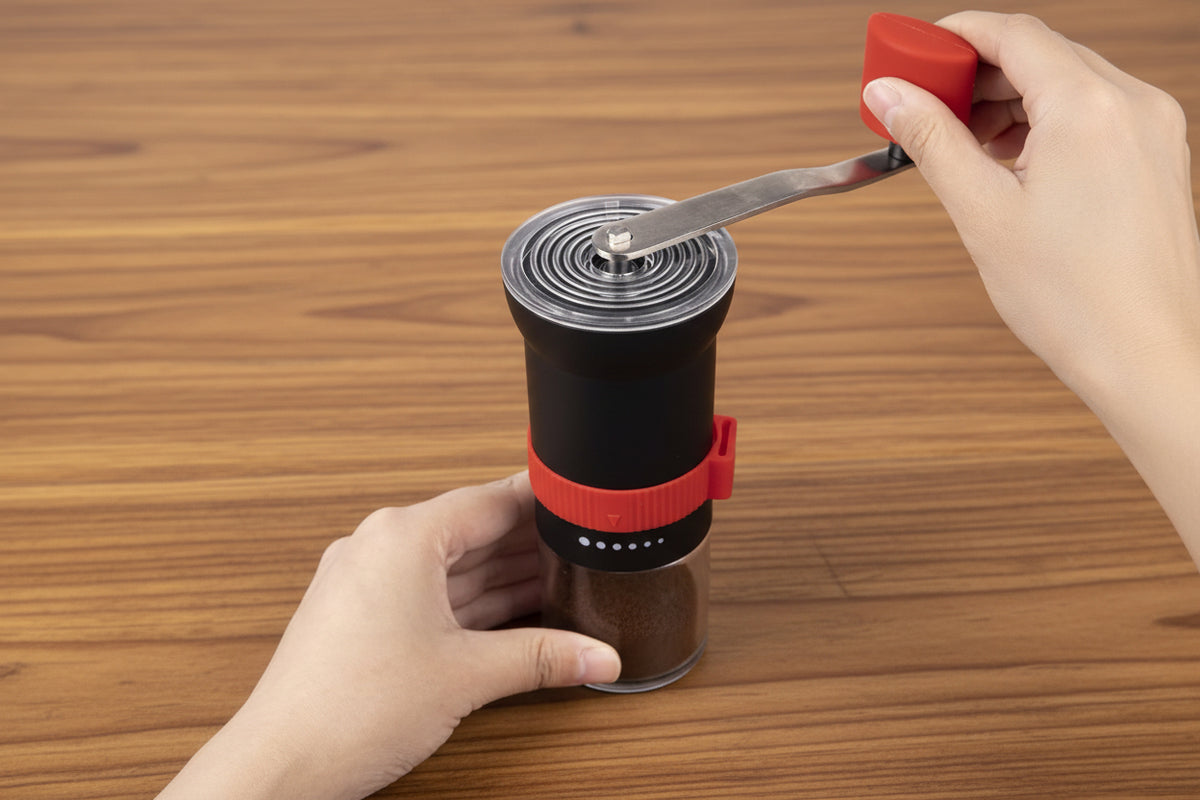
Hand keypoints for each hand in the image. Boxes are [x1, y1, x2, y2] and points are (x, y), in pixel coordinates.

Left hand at [157, 473, 620, 799]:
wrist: (281, 764)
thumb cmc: (347, 711)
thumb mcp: (467, 675)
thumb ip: (541, 657)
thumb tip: (597, 655)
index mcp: (403, 537)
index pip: (490, 500)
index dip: (543, 500)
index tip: (581, 504)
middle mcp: (379, 546)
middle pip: (473, 531)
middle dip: (529, 545)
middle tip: (583, 552)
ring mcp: (366, 581)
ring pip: (452, 565)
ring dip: (503, 577)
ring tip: (559, 584)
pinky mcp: (361, 615)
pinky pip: (429, 593)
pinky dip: (472, 604)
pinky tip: (511, 617)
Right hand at [862, 12, 1199, 563]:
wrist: (1146, 354)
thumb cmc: (1078, 300)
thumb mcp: (982, 212)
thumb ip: (932, 140)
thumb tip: (892, 96)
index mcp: (1089, 107)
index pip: (1011, 33)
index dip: (951, 36)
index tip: (910, 53)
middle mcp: (1132, 104)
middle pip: (1038, 53)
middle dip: (973, 73)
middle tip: (921, 104)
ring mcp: (1153, 128)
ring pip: (1065, 82)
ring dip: (1006, 100)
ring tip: (960, 144)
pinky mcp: (1157, 155)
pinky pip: (1092, 113)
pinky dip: (1043, 123)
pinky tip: (1008, 161)